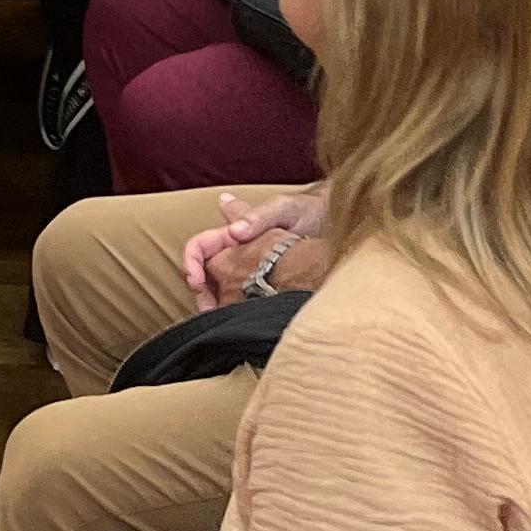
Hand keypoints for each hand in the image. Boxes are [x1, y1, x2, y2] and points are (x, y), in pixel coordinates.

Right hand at [183, 186, 319, 308]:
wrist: (339, 226)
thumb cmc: (310, 211)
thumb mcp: (284, 209)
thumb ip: (258, 217)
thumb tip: (233, 232)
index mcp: (234, 232)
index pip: (200, 246)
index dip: (191, 262)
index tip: (197, 281)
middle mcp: (238, 252)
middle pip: (205, 274)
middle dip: (201, 293)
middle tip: (208, 310)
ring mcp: (251, 271)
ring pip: (221, 291)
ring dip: (215, 306)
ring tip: (221, 320)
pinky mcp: (266, 288)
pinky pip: (242, 301)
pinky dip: (235, 311)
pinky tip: (241, 321)